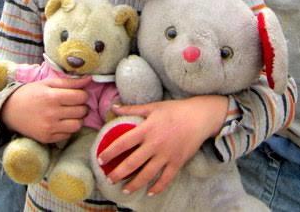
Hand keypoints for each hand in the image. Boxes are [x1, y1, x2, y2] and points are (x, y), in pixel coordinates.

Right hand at [1, 75, 91, 142]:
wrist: (9, 110)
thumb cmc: (30, 93)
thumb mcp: (48, 83)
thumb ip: (70, 82)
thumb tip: (90, 79)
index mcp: (52, 96)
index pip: (81, 97)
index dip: (83, 95)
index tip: (78, 94)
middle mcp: (51, 113)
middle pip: (81, 111)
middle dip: (82, 106)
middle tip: (75, 104)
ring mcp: (49, 128)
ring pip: (77, 125)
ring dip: (78, 119)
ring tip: (71, 114)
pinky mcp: (47, 138)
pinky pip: (68, 135)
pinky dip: (68, 129)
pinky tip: (62, 122)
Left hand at [97, 95, 227, 195]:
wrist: (199, 117)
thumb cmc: (175, 110)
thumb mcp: (153, 107)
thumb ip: (132, 109)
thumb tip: (113, 108)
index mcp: (147, 129)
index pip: (123, 143)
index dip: (110, 152)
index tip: (100, 159)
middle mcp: (154, 144)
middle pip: (132, 163)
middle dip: (118, 173)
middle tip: (108, 179)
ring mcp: (166, 155)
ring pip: (147, 175)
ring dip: (134, 184)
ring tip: (125, 189)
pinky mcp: (177, 162)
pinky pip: (165, 179)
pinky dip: (157, 188)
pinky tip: (149, 192)